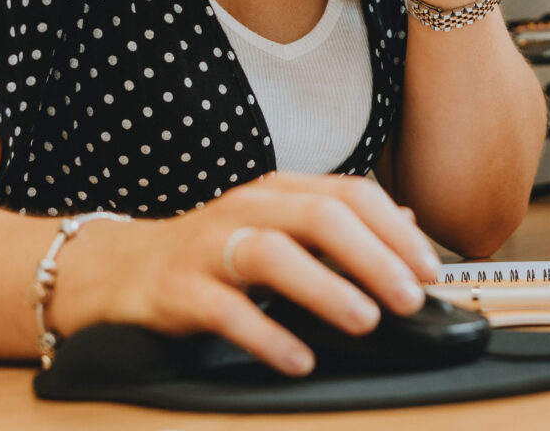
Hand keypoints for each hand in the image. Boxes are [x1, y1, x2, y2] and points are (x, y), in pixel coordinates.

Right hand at [65, 173, 440, 375]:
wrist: (121, 267)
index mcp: (278, 191)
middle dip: (374, 257)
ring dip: (326, 288)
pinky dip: (267, 336)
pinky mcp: (179, 290)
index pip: (349, 195)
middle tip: (409, 298)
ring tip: (365, 320)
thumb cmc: (214, 250)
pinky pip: (225, 310)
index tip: (428, 269)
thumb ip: (339, 225)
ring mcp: (209, 246)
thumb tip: (406, 221)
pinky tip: (300, 358)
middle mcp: (247, 209)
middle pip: (320, 217)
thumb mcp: (279, 226)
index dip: (394, 231)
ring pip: (273, 254)